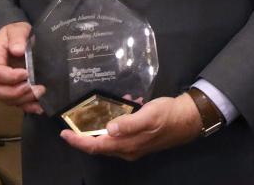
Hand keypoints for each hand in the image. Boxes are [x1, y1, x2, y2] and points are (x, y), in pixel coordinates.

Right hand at [0, 21, 43, 114]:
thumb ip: (17, 37)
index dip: (10, 77)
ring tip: (40, 93)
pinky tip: (38, 107)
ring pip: (5, 100)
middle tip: (33, 87)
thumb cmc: (15, 34)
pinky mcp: (9, 90)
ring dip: (23, 100)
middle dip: (15, 93)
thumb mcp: (17, 29)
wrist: (15, 39)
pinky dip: (27, 107)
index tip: (27, 73)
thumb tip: (18, 50)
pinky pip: (15, 103)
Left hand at [59, 93, 202, 160]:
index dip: (78, 142)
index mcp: (128, 145)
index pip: (96, 146)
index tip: (63, 134)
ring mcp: (135, 145)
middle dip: (85, 135)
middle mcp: (129, 149)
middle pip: (100, 145)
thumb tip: (108, 129)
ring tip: (103, 105)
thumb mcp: (148, 116)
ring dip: (104, 124)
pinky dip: (119, 120)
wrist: (190, 119)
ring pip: (110, 138)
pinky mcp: (140, 138)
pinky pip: (122, 132)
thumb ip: (128, 123)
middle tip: (73, 122)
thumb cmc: (168, 115)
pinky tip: (126, 103)